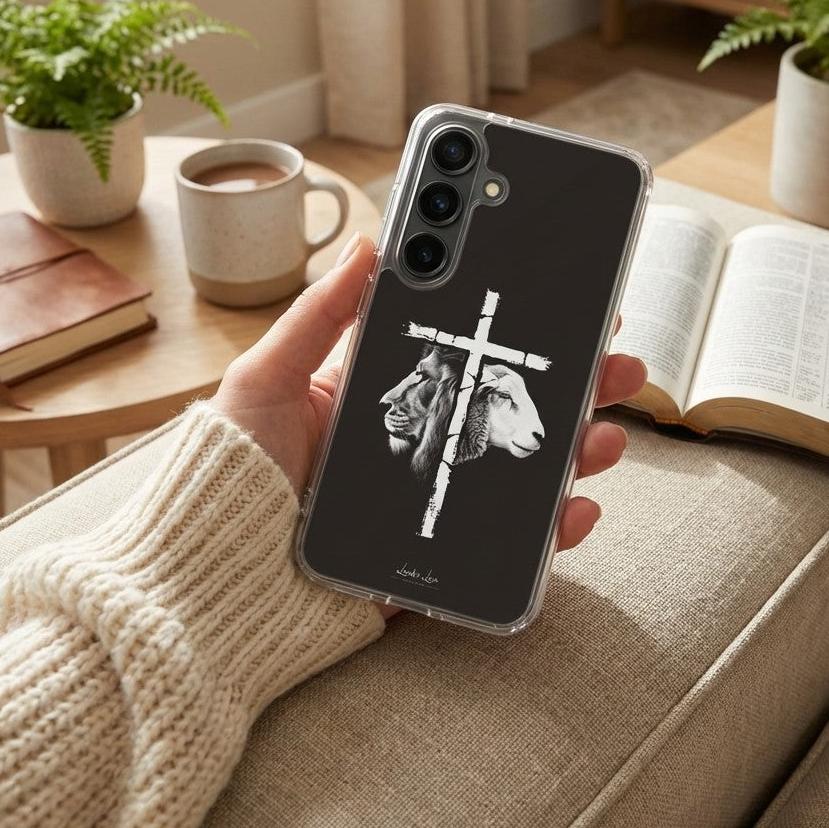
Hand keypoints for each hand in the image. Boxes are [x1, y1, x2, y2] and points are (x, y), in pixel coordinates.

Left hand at [213, 233, 646, 613]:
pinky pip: (506, 545)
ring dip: (576, 450)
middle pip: (508, 409)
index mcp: (383, 396)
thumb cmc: (228, 478)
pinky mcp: (438, 557)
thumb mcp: (266, 380)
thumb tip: (368, 243)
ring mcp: (433, 500)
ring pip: (522, 471)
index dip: (516, 326)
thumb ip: (319, 316)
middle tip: (616, 360)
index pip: (464, 351)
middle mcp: (417, 444)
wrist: (213, 584)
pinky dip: (550, 531)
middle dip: (570, 383)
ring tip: (607, 433)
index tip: (567, 294)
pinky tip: (574, 510)